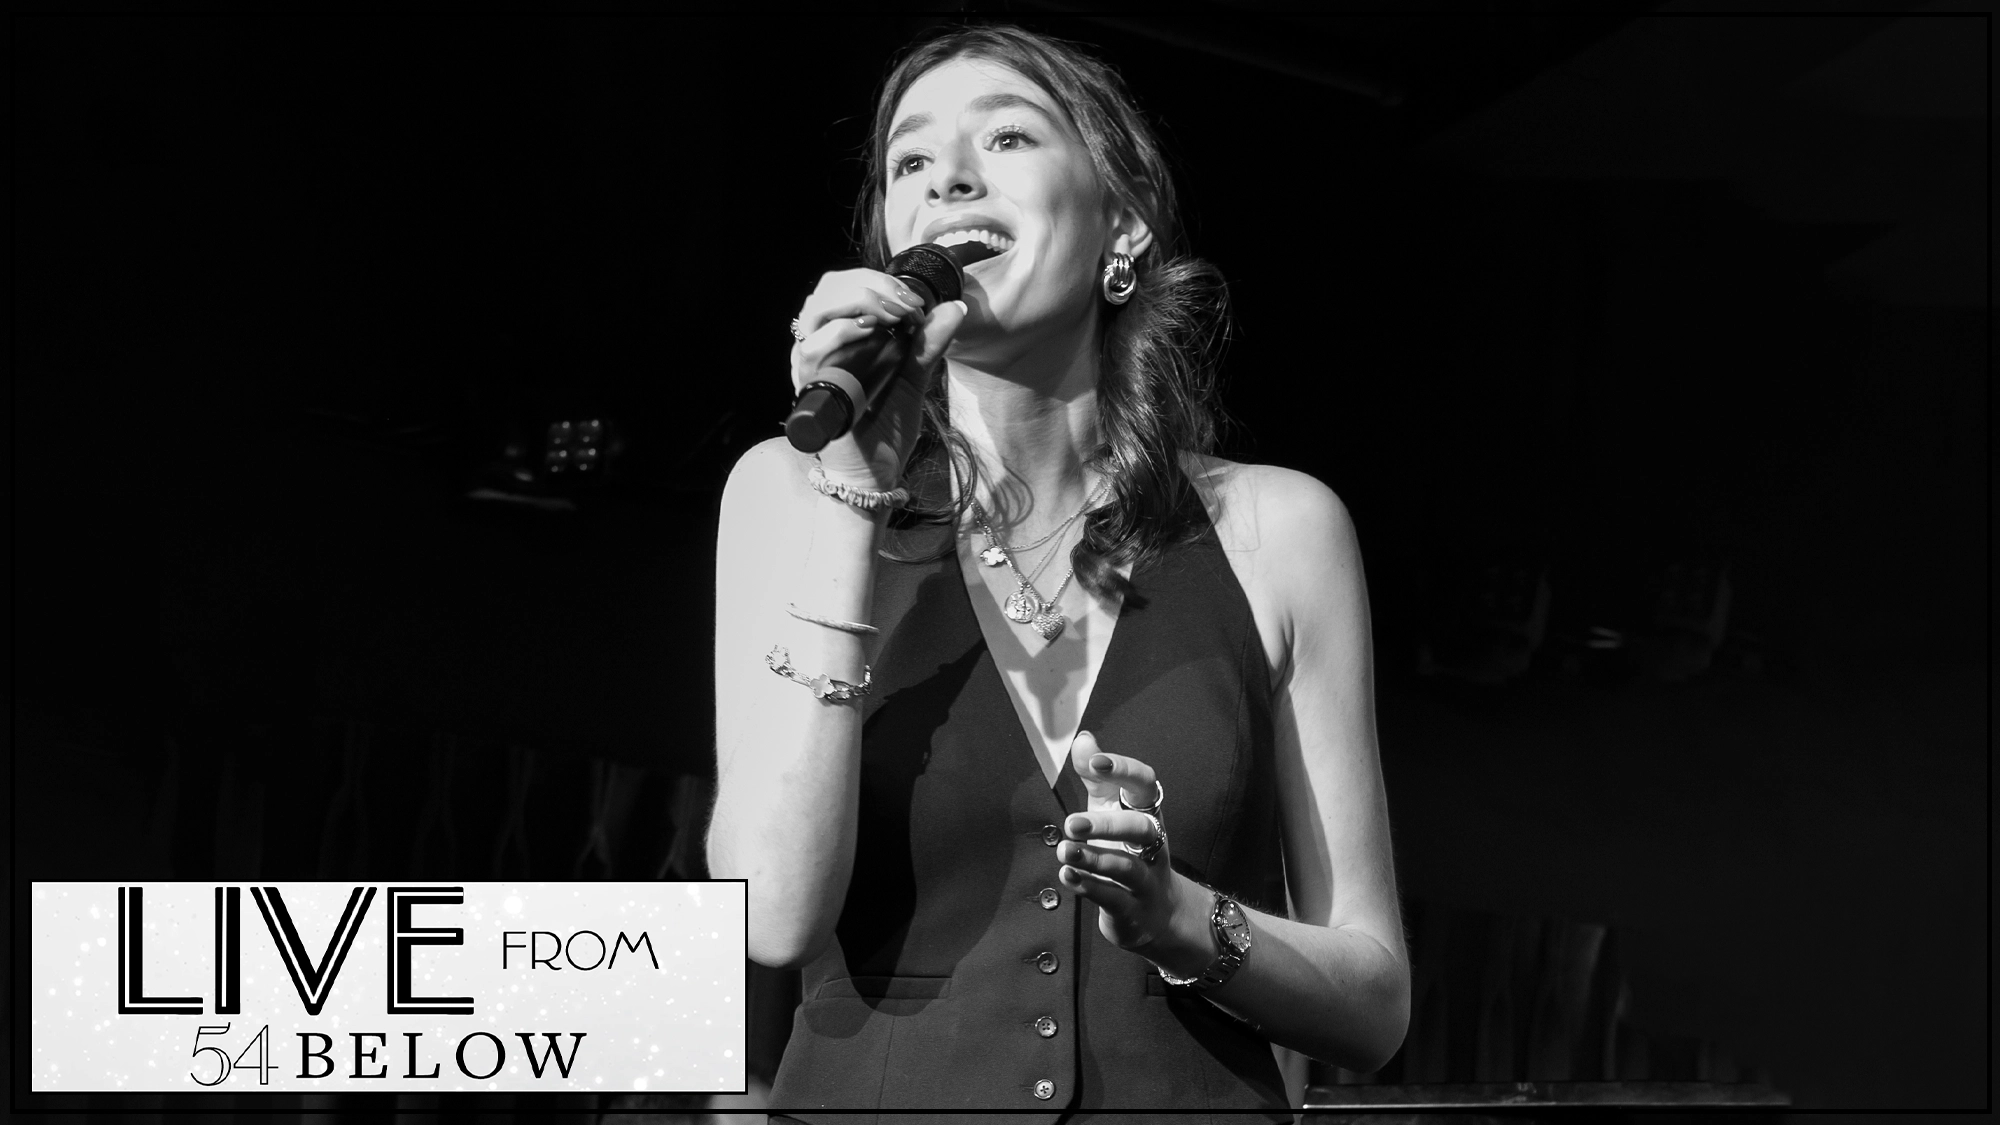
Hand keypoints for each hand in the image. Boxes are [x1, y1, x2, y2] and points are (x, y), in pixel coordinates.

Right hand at [789, 267, 965, 489]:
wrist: (877, 472)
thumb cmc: (886, 426)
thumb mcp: (913, 377)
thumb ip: (928, 343)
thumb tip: (955, 307)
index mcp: (838, 337)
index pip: (843, 286)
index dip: (878, 281)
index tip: (915, 300)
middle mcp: (817, 346)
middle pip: (827, 290)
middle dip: (871, 286)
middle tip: (907, 306)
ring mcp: (810, 368)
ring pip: (816, 312)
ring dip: (858, 302)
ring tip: (894, 317)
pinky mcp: (810, 389)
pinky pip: (813, 351)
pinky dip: (841, 333)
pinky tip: (868, 330)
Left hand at [1059, 730, 1187, 951]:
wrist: (1156, 915)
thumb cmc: (1128, 851)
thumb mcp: (1112, 811)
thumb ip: (1097, 778)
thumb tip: (1083, 739)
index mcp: (1146, 814)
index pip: (1145, 785)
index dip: (1124, 770)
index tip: (1096, 762)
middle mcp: (1152, 845)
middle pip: (1140, 829)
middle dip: (1107, 824)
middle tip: (1072, 823)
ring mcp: (1146, 880)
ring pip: (1127, 867)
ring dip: (1094, 858)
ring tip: (1064, 852)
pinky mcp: (1132, 910)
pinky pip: (1114, 898)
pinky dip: (1090, 887)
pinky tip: (1068, 876)